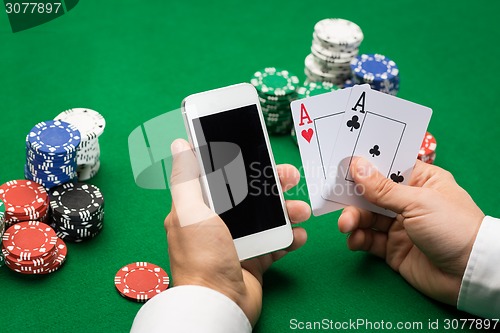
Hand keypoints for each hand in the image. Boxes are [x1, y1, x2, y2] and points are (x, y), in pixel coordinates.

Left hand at [165, 139, 309, 325]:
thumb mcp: (190, 212)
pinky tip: (298, 235)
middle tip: (292, 177)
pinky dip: (290, 237)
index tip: (260, 151)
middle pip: (250, 194)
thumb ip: (186, 178)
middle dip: (273, 184)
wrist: (220, 305)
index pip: (223, 176)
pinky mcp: (255, 258)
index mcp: (200, 208)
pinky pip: (277, 242)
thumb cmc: (202, 256)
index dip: (241, 162)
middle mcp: (219, 222)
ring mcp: (238, 240)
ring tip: (301, 211)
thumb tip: (179, 144)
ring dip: (288, 210)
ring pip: (268, 216)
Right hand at [338, 158, 483, 304]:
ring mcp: (400, 226)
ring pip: (367, 217)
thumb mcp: (417, 202)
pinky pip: (369, 240)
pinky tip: (354, 240)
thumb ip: (383, 188)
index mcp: (421, 181)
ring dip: (353, 219)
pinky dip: (358, 238)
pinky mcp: (393, 249)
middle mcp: (408, 201)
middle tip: (336, 197)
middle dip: (354, 196)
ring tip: (346, 225)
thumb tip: (356, 165)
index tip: (343, 162)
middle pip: (372, 193)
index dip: (367, 165)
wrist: (469, 274)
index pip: (389, 167)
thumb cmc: (452, 227)